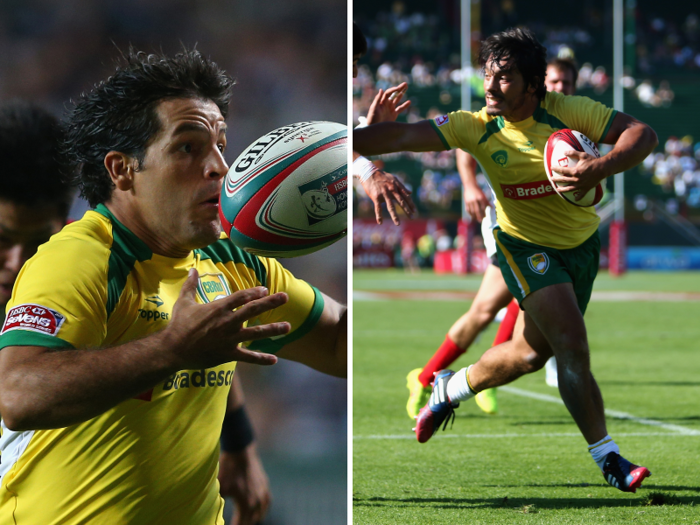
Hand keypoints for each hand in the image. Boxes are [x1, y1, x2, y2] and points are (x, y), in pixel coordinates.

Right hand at [165, 269, 290, 368]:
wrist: (173, 349)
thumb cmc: (178, 325)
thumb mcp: (184, 301)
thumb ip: (191, 285)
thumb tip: (192, 269)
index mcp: (219, 308)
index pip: (241, 297)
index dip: (254, 292)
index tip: (265, 289)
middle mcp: (228, 322)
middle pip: (253, 310)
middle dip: (271, 303)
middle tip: (285, 297)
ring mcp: (229, 338)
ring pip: (256, 333)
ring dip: (272, 330)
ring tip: (288, 327)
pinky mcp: (228, 354)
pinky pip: (247, 357)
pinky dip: (261, 359)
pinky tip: (274, 360)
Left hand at [219, 445, 270, 524]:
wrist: (240, 452)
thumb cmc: (227, 470)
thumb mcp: (220, 489)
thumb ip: (219, 505)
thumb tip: (213, 515)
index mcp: (246, 503)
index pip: (241, 524)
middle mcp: (257, 501)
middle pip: (251, 520)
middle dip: (243, 524)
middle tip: (236, 524)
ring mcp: (263, 493)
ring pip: (260, 513)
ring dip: (252, 519)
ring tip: (245, 522)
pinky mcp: (265, 485)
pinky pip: (267, 503)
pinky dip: (263, 510)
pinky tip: (259, 513)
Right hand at [361, 170, 415, 224]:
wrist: (369, 173)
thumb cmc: (382, 176)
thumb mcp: (394, 179)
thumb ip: (402, 187)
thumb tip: (410, 192)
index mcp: (396, 186)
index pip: (406, 196)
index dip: (411, 204)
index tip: (414, 211)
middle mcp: (392, 190)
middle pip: (401, 202)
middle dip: (407, 210)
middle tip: (412, 218)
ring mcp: (384, 193)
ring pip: (390, 206)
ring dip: (394, 216)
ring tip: (398, 223)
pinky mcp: (376, 197)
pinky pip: (378, 208)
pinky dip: (379, 215)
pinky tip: (380, 222)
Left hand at [366, 82, 410, 124]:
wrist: (375, 128)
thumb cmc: (372, 118)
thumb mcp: (374, 108)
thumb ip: (377, 99)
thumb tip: (381, 89)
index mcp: (382, 101)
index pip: (388, 93)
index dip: (393, 90)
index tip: (398, 88)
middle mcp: (386, 104)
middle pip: (394, 94)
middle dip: (399, 89)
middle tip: (405, 84)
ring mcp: (390, 109)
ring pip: (397, 100)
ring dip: (401, 94)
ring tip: (406, 88)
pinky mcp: (394, 115)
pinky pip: (400, 109)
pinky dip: (405, 105)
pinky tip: (409, 102)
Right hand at [463, 183, 488, 221]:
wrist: (470, 185)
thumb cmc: (478, 190)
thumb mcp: (483, 195)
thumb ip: (487, 201)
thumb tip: (492, 207)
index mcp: (480, 197)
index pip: (483, 207)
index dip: (484, 212)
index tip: (485, 216)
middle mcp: (475, 200)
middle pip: (477, 210)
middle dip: (479, 216)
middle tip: (480, 221)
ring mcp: (470, 201)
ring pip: (472, 211)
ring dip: (474, 216)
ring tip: (476, 219)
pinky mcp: (466, 202)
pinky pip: (468, 209)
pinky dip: (470, 213)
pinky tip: (472, 216)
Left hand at [550, 150, 606, 199]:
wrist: (603, 168)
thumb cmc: (593, 161)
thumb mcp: (583, 155)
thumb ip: (573, 153)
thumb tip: (564, 152)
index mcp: (575, 171)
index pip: (563, 170)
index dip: (556, 169)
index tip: (551, 168)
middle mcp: (577, 179)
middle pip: (564, 180)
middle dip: (556, 179)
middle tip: (551, 179)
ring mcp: (581, 184)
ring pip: (570, 188)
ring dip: (563, 189)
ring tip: (557, 189)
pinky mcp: (586, 188)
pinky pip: (582, 194)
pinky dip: (578, 197)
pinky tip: (575, 199)